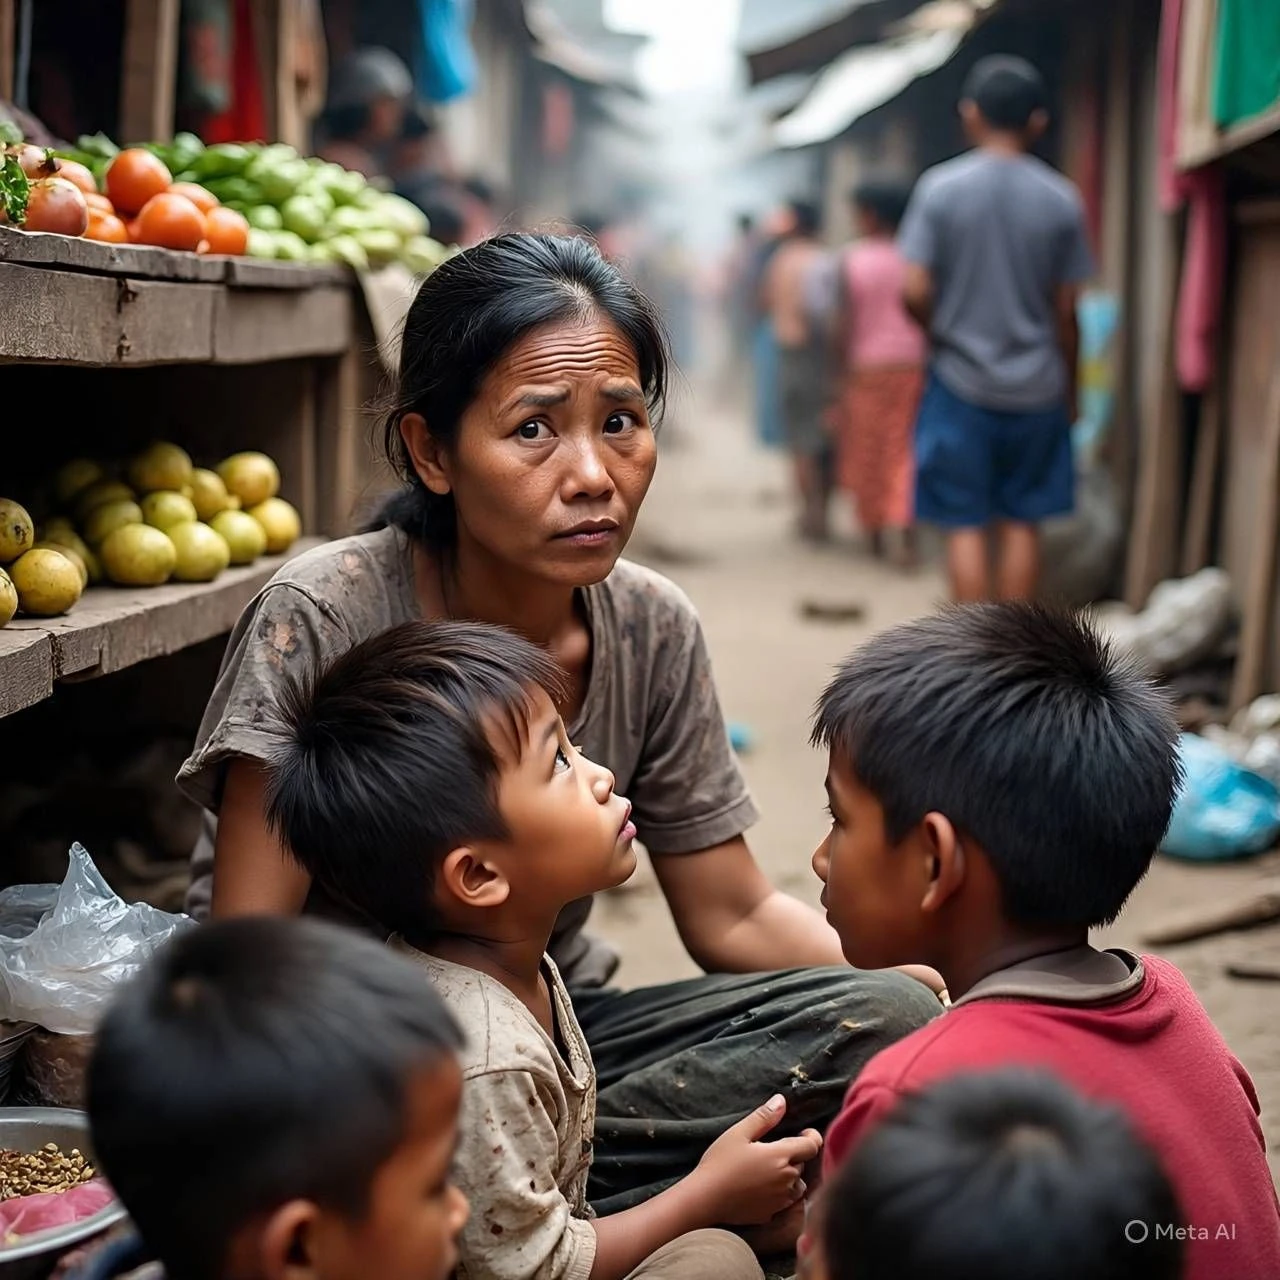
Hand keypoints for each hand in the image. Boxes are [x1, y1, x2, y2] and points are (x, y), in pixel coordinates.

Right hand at [691, 1094, 822, 1225]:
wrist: (704, 1199)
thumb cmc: (720, 1163)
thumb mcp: (739, 1133)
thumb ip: (764, 1117)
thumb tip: (782, 1100)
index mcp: (780, 1156)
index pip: (812, 1146)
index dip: (811, 1137)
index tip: (802, 1132)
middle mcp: (786, 1180)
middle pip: (803, 1164)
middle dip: (794, 1155)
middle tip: (772, 1149)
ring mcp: (779, 1200)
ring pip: (796, 1185)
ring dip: (790, 1176)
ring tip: (769, 1169)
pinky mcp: (770, 1215)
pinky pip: (784, 1202)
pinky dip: (779, 1193)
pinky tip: (760, 1187)